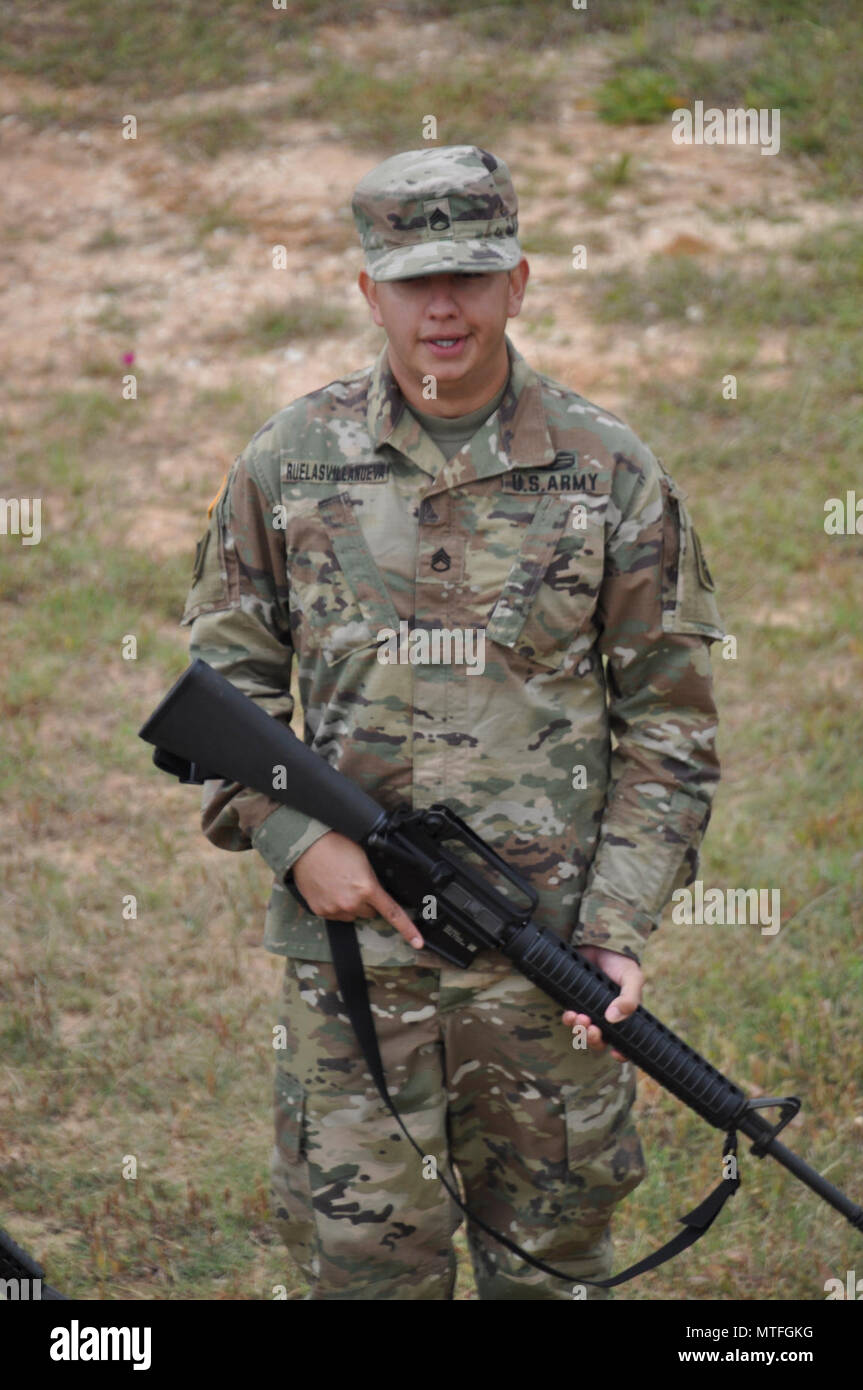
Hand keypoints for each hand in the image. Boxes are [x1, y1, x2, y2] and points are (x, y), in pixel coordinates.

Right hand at [292, 831, 423, 948]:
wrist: (307, 846)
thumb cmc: (336, 845)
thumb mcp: (364, 858)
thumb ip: (374, 878)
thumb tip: (380, 889)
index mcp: (367, 888)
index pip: (393, 913)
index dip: (408, 930)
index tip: (418, 942)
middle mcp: (352, 903)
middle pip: (370, 912)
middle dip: (367, 902)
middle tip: (356, 883)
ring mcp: (335, 909)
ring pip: (352, 914)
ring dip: (351, 905)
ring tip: (340, 884)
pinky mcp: (321, 911)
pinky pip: (336, 914)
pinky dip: (335, 905)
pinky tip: (329, 889)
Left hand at [561, 945, 643, 1062]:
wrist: (597, 942)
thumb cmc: (620, 962)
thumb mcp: (632, 978)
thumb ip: (630, 998)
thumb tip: (613, 1018)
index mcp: (625, 1015)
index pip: (625, 1041)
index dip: (621, 1052)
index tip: (616, 1053)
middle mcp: (607, 1016)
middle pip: (601, 1040)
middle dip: (595, 1039)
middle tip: (593, 1029)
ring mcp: (590, 1009)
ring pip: (584, 1033)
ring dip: (581, 1031)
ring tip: (580, 1018)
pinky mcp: (575, 1001)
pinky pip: (570, 1019)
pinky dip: (569, 1020)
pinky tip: (570, 1014)